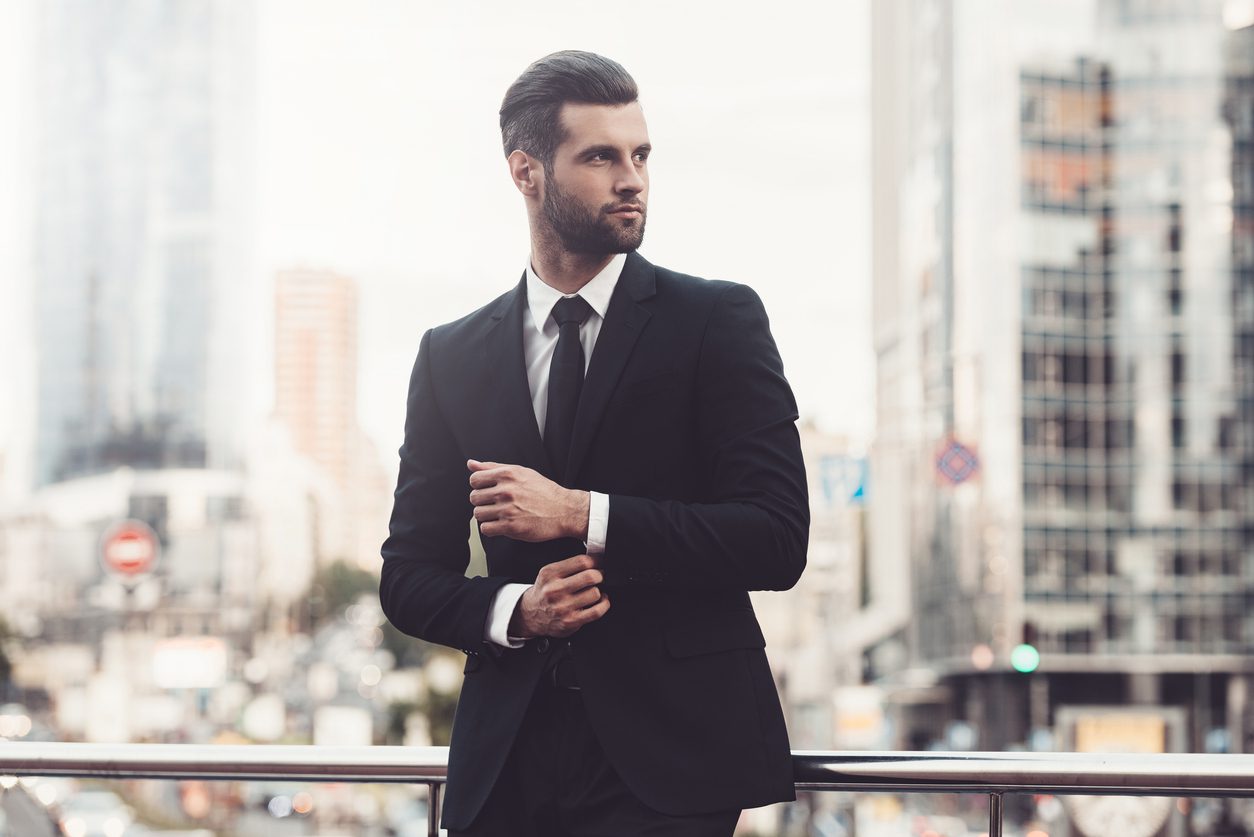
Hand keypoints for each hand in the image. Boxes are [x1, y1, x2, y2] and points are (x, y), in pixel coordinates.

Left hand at [468, 459, 589, 541]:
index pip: (474, 479)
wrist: (564, 510)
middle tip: (495, 504)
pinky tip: (501, 524)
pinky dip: (491, 528)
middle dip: (482, 502)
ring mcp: (508, 509)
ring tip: (499, 514)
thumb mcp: (520, 472)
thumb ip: (493, 467)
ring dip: (486, 516)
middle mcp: (506, 491)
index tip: (487, 490)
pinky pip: (486, 529)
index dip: (479, 486)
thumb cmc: (543, 491)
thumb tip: (471, 464)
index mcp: (507, 474)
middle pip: (474, 498)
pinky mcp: (511, 527)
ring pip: (478, 514)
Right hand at [510, 554, 609, 637]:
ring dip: (600, 591)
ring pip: (595, 593)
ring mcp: (563, 607)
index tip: (597, 564)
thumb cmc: (544, 592)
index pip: (581, 561)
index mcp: (550, 574)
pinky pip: (596, 611)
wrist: (531, 615)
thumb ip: (568, 566)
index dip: (595, 562)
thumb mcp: (548, 573)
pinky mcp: (571, 621)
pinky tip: (601, 601)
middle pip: (590, 576)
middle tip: (599, 577)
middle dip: (600, 575)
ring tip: (595, 590)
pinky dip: (604, 604)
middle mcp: (555, 590)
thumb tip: (595, 562)